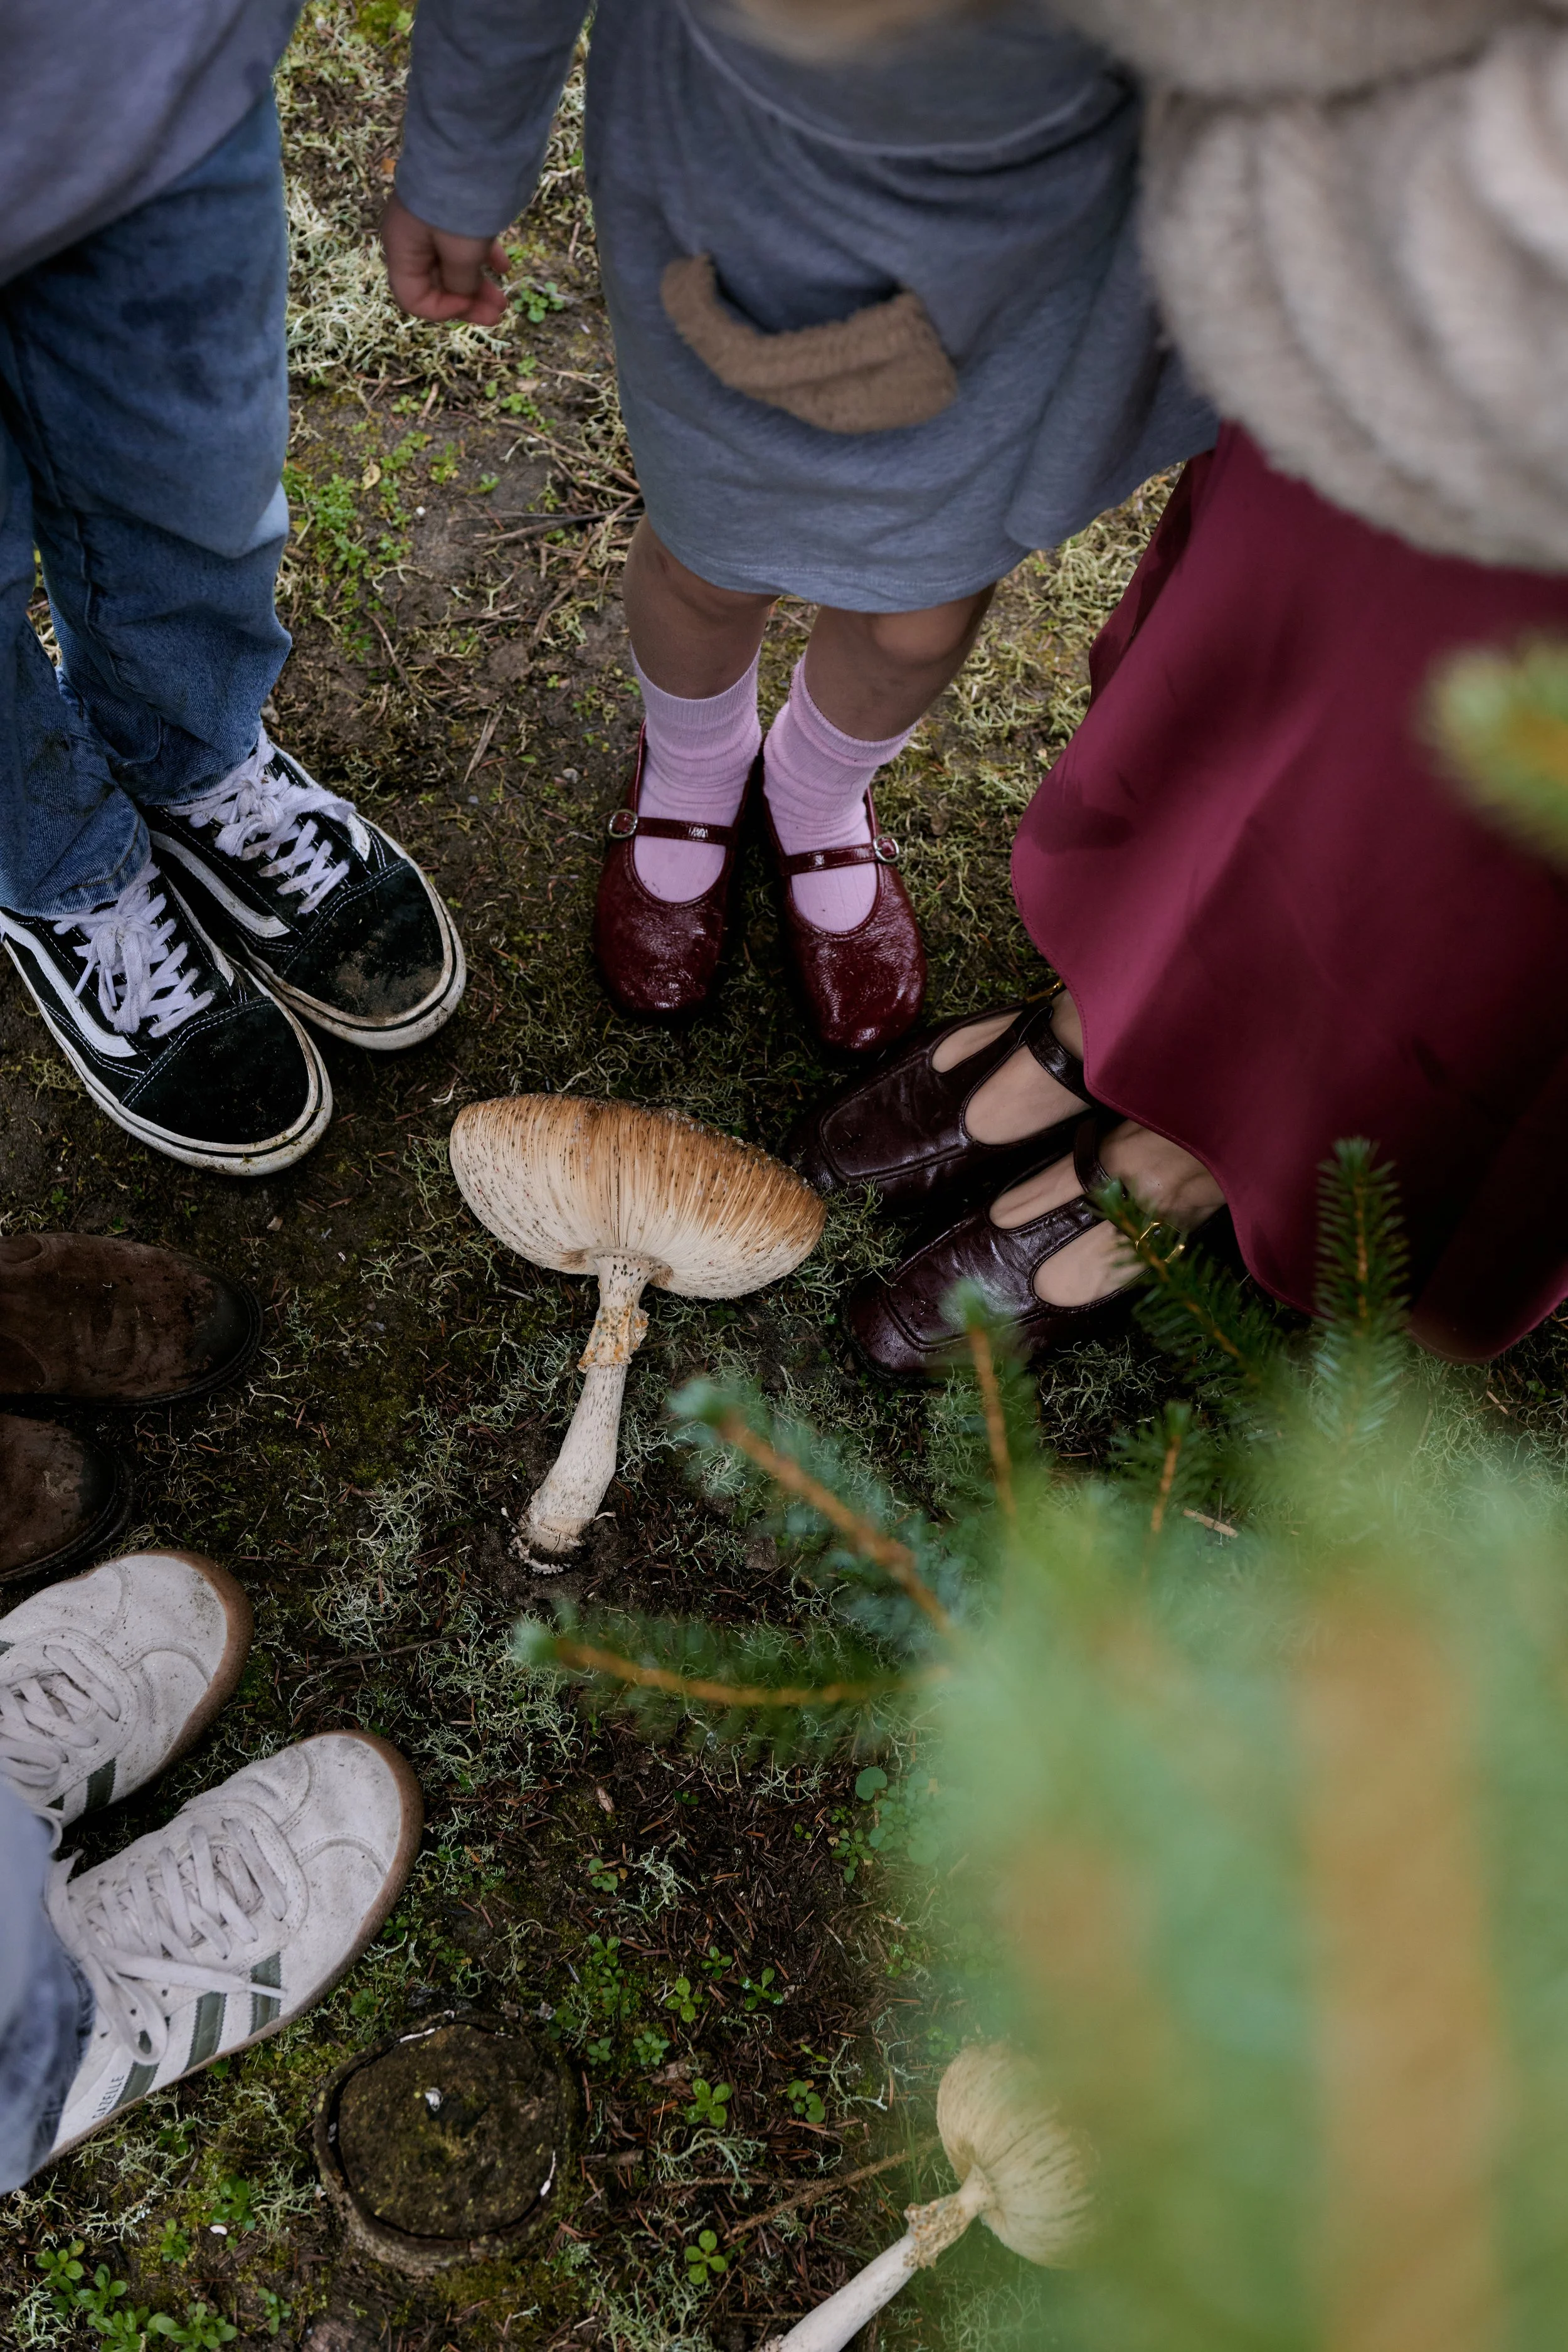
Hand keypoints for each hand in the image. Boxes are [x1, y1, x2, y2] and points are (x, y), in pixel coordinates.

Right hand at [380, 191, 509, 325]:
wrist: (472, 139)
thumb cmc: (460, 200)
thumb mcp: (461, 252)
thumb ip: (459, 283)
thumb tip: (463, 296)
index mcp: (402, 248)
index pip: (413, 298)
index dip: (443, 309)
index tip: (471, 303)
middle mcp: (412, 237)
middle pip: (435, 284)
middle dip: (467, 302)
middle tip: (499, 312)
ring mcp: (432, 221)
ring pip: (453, 265)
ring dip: (478, 284)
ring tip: (505, 298)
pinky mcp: (452, 209)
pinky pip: (465, 243)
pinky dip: (483, 260)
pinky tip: (505, 267)